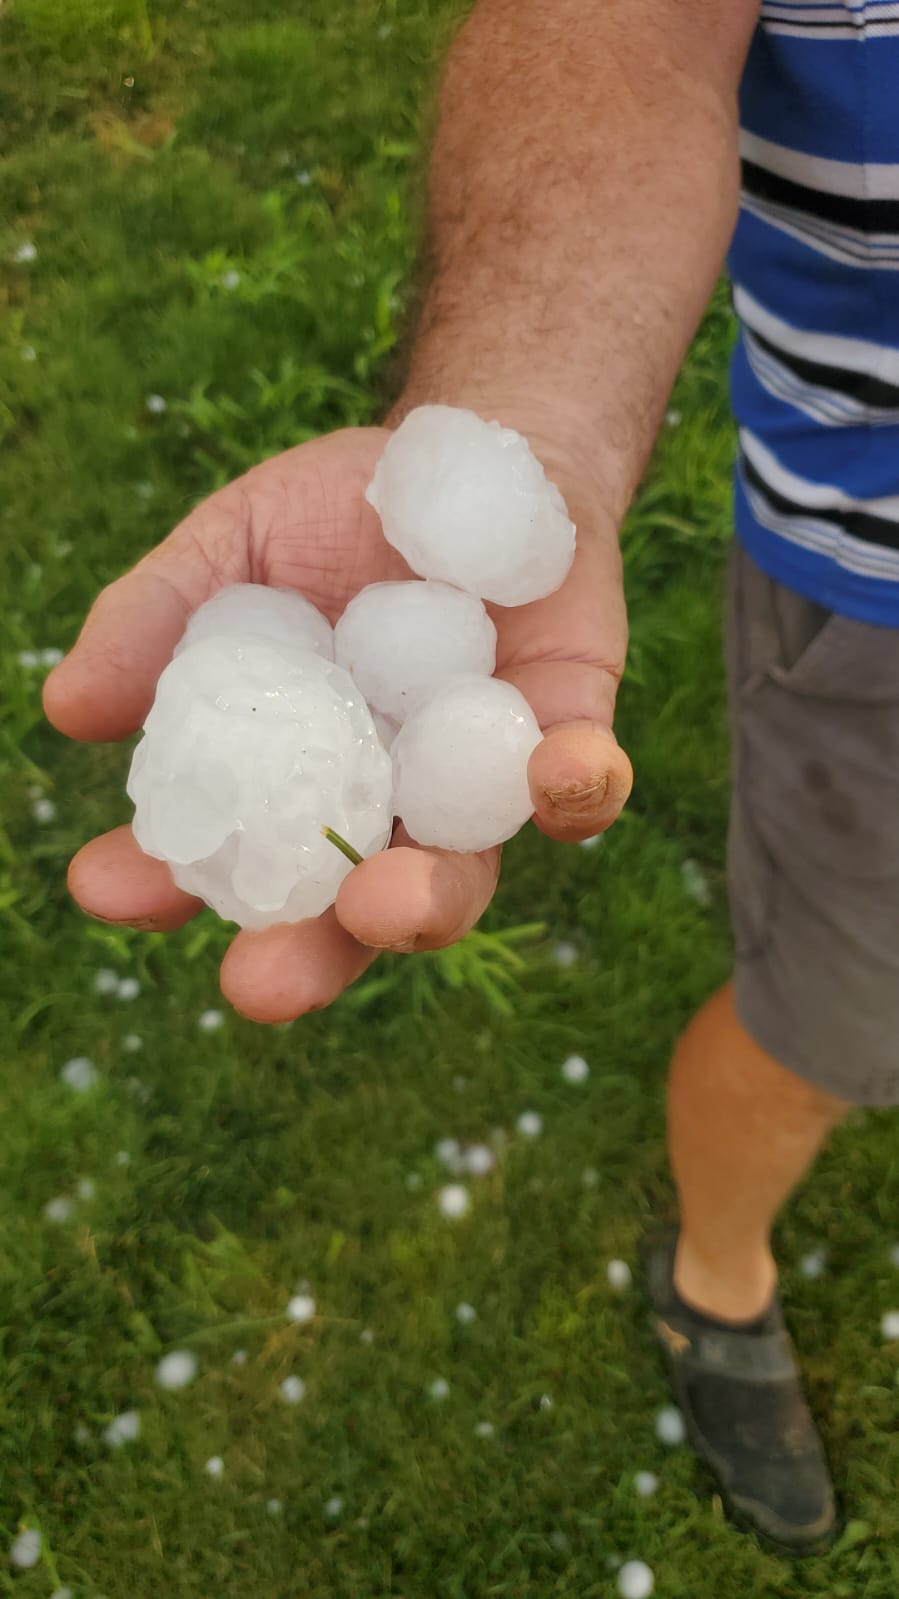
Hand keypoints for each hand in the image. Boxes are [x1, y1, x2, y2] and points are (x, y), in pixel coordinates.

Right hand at [44, 423, 631, 1020]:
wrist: (482, 457)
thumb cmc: (341, 513)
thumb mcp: (232, 547)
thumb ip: (158, 618)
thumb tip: (72, 709)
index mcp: (293, 777)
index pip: (225, 854)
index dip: (164, 883)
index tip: (108, 884)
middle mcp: (386, 804)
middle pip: (346, 910)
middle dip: (307, 956)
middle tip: (261, 982)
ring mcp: (477, 781)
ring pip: (461, 874)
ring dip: (426, 905)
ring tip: (385, 904)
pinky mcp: (568, 731)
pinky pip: (578, 783)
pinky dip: (574, 789)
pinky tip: (557, 778)